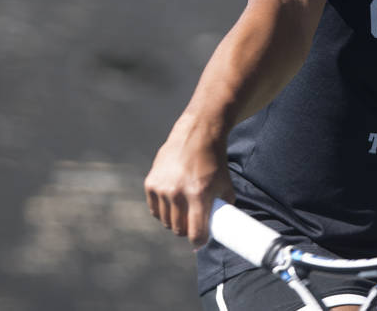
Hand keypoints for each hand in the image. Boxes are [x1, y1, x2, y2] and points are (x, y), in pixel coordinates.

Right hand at [144, 114, 234, 247]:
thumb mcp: (226, 185)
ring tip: (184, 211)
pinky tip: (172, 204)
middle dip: (187, 230)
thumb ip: (223, 207)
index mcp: (199, 194)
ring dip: (174, 221)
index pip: (195, 232)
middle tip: (193, 224)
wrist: (197, 135)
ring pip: (166, 221)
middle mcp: (178, 192)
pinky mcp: (150, 183)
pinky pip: (155, 210)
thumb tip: (220, 229)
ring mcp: (162, 188)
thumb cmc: (215, 162)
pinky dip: (162, 211)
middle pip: (178, 229)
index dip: (199, 241)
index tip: (200, 242)